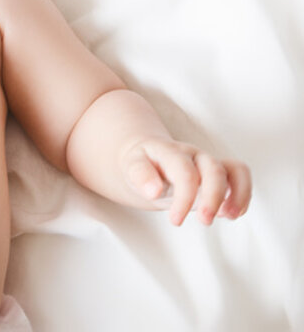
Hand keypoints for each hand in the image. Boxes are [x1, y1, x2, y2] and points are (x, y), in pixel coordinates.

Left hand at [122, 139, 251, 225]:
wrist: (146, 155)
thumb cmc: (139, 164)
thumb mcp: (131, 167)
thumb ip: (140, 176)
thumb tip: (153, 191)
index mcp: (169, 151)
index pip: (184, 171)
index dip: (184, 197)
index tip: (175, 221)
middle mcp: (192, 154)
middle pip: (214, 170)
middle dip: (213, 198)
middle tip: (205, 222)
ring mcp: (207, 161)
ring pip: (235, 170)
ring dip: (238, 195)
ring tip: (229, 216)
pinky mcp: (218, 171)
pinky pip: (240, 175)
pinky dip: (242, 194)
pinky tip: (231, 214)